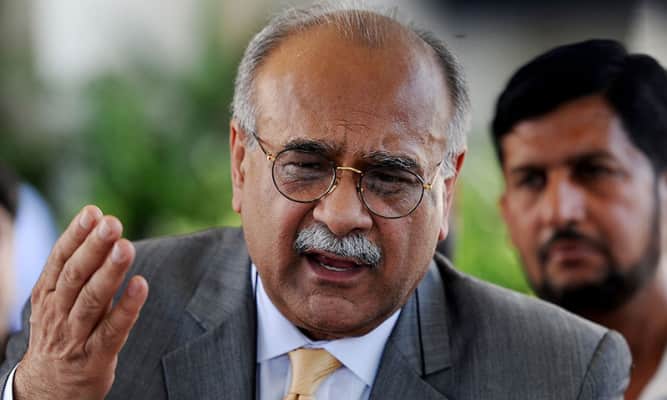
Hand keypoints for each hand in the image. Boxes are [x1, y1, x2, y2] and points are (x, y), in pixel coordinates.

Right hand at [13, 205, 148, 399]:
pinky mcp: (95, 357)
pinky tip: (141, 285)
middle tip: (112, 223)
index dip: (76, 235)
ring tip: (126, 247)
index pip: (59, 260)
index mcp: (47, 295)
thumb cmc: (60, 334)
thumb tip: (99, 224)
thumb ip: (77, 268)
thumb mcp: (57, 301)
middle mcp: (58, 312)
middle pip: (75, 276)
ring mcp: (75, 336)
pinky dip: (127, 308)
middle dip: (94, 247)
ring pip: (92, 300)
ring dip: (110, 272)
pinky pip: (112, 330)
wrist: (46, 390)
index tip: (93, 212)